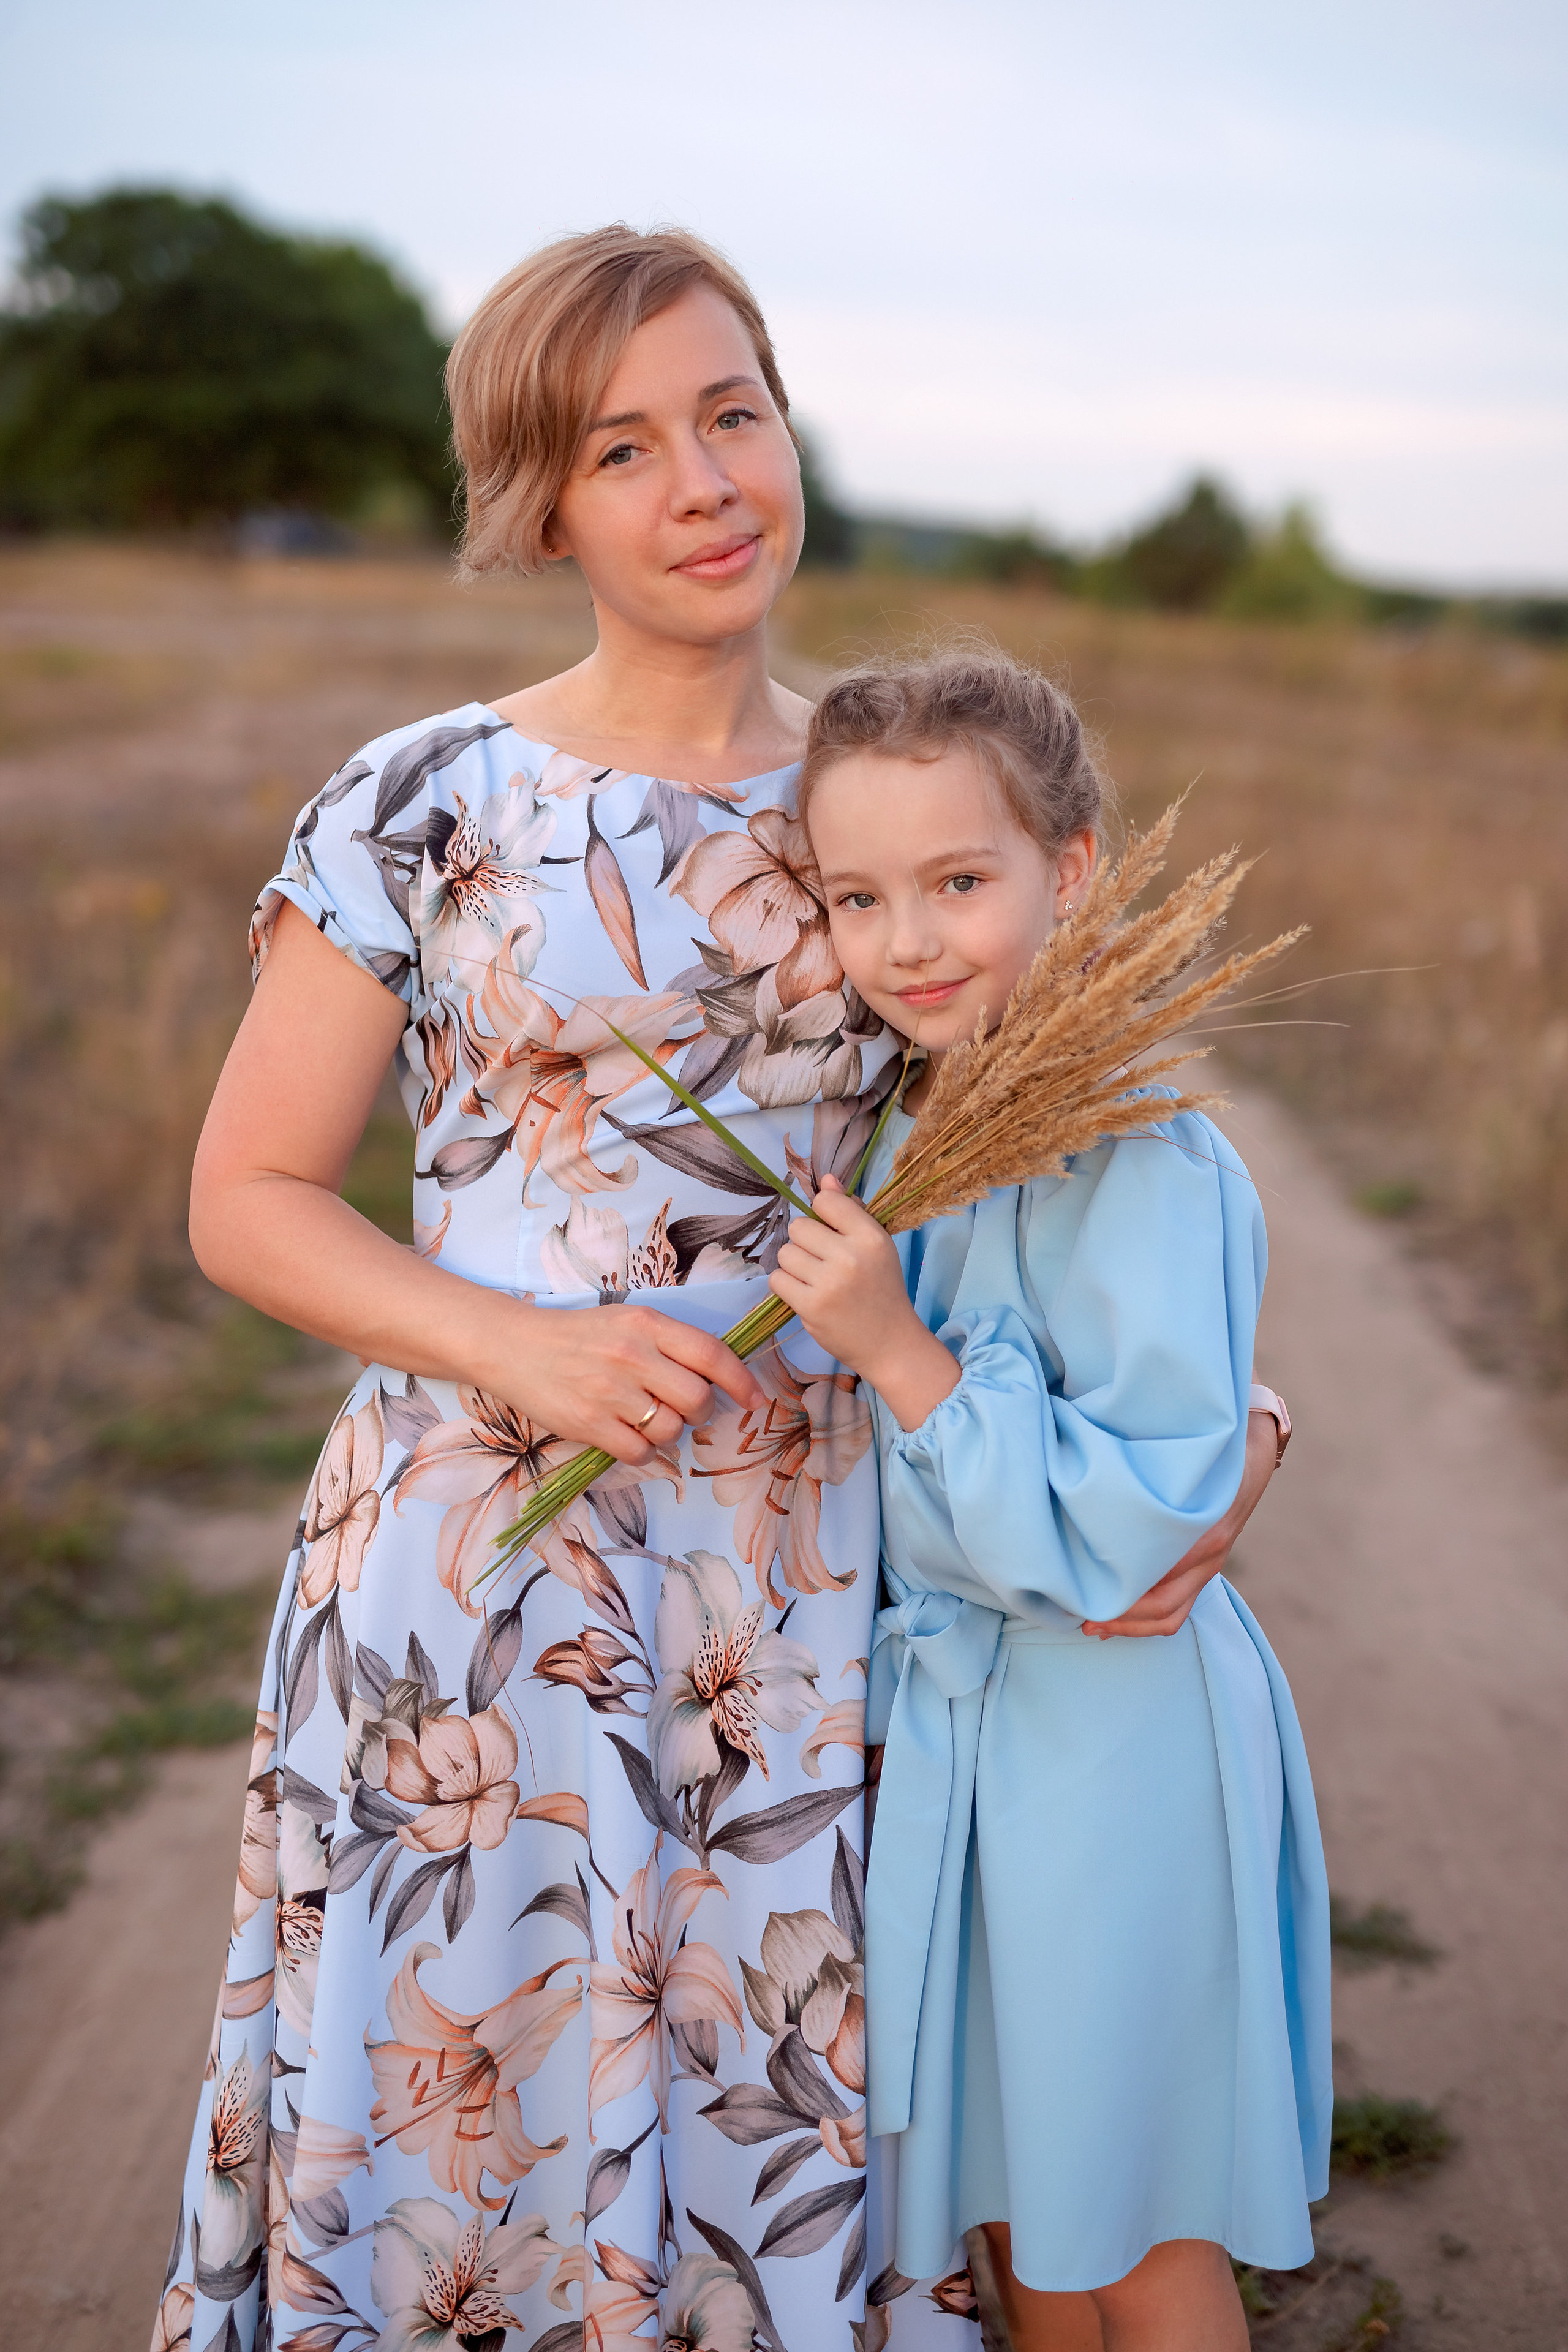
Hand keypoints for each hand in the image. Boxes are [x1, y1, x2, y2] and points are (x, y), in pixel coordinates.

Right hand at [480, 1301, 766, 1466]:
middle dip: (700, 1411)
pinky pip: (640, 1452)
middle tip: (685, 1409)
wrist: (515, 1347)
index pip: (712, 1354)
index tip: (753, 1398)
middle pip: (697, 1399)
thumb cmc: (578, 1335)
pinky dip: (644, 1451)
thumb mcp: (628, 1321)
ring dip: (670, 1433)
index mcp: (647, 1324)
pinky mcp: (588, 1423)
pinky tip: (629, 1436)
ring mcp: (609, 1391)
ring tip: (648, 1420)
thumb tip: (718, 1378)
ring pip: (671, 1429)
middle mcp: (631, 1355)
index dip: (741, 1380)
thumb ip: (670, 1344)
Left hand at [768, 1177, 958, 1427]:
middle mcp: (850, 1257)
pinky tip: (805, 1292)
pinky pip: (777, 1280)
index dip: (822, 1214)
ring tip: (814, 1278)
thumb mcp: (877, 1246)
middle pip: (799, 1227)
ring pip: (785, 1253)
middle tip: (822, 1261)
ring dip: (794, 1264)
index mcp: (871, 1237)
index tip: (830, 1231)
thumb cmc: (881, 1289)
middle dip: (805, 1242)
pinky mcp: (810, 1307)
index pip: (826, 1201)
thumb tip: (826, 1179)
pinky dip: (787, 1285)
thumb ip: (851, 1212)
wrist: (889, 1342)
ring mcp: (828, 1283)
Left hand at [1080, 1405, 1280, 1638]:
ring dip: (1133, 1626)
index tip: (1086, 1599)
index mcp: (1202, 1537)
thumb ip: (1148, 1496)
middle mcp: (1207, 1559)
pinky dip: (1148, 1619)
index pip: (1159, 1584)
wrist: (1248, 1458)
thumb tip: (1100, 1511)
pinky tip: (1121, 1621)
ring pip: (1173, 1614)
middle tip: (1083, 1618)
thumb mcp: (1179, 1474)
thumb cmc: (1204, 1461)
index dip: (1122, 1598)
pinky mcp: (1205, 1571)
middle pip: (1164, 1607)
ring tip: (1096, 1627)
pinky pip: (1179, 1607)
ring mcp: (1209, 1568)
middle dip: (1122, 1619)